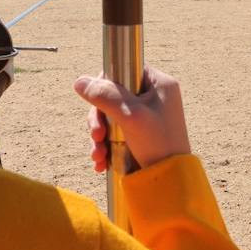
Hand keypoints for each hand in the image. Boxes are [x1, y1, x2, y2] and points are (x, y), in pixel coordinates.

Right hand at [74, 66, 191, 172]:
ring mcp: (147, 117)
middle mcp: (154, 97)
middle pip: (113, 96)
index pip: (126, 70)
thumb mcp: (130, 115)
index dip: (106, 84)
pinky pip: (115, 132)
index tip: (97, 101)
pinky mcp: (140, 135)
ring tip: (98, 155)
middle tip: (96, 136)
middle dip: (99, 119)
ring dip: (99, 136)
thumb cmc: (158, 144)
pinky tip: (101, 161)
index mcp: (159, 84)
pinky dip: (105, 146)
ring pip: (111, 116)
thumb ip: (105, 95)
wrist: (170, 180)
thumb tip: (80, 82)